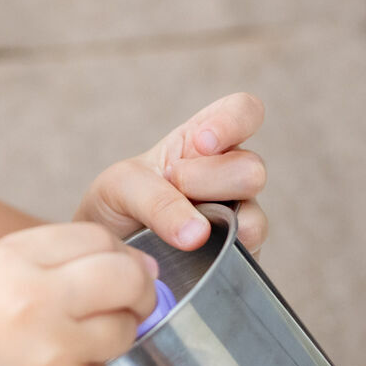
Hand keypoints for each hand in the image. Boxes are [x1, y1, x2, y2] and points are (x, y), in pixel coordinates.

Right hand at [0, 222, 161, 365]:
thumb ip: (48, 264)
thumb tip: (129, 265)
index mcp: (7, 261)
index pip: (96, 237)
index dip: (117, 255)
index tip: (119, 271)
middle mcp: (32, 298)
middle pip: (125, 275)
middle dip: (138, 289)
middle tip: (130, 304)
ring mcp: (55, 349)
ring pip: (125, 326)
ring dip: (113, 337)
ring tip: (69, 350)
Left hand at [71, 92, 269, 253]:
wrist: (110, 252)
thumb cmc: (118, 206)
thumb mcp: (121, 186)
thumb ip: (155, 195)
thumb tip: (199, 234)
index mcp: (204, 140)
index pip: (244, 111)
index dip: (234, 121)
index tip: (202, 143)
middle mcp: (230, 174)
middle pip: (252, 168)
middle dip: (206, 179)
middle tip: (173, 186)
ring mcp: (239, 216)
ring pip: (255, 214)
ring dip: (213, 217)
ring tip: (178, 223)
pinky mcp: (239, 254)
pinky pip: (247, 253)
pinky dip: (220, 251)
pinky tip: (195, 250)